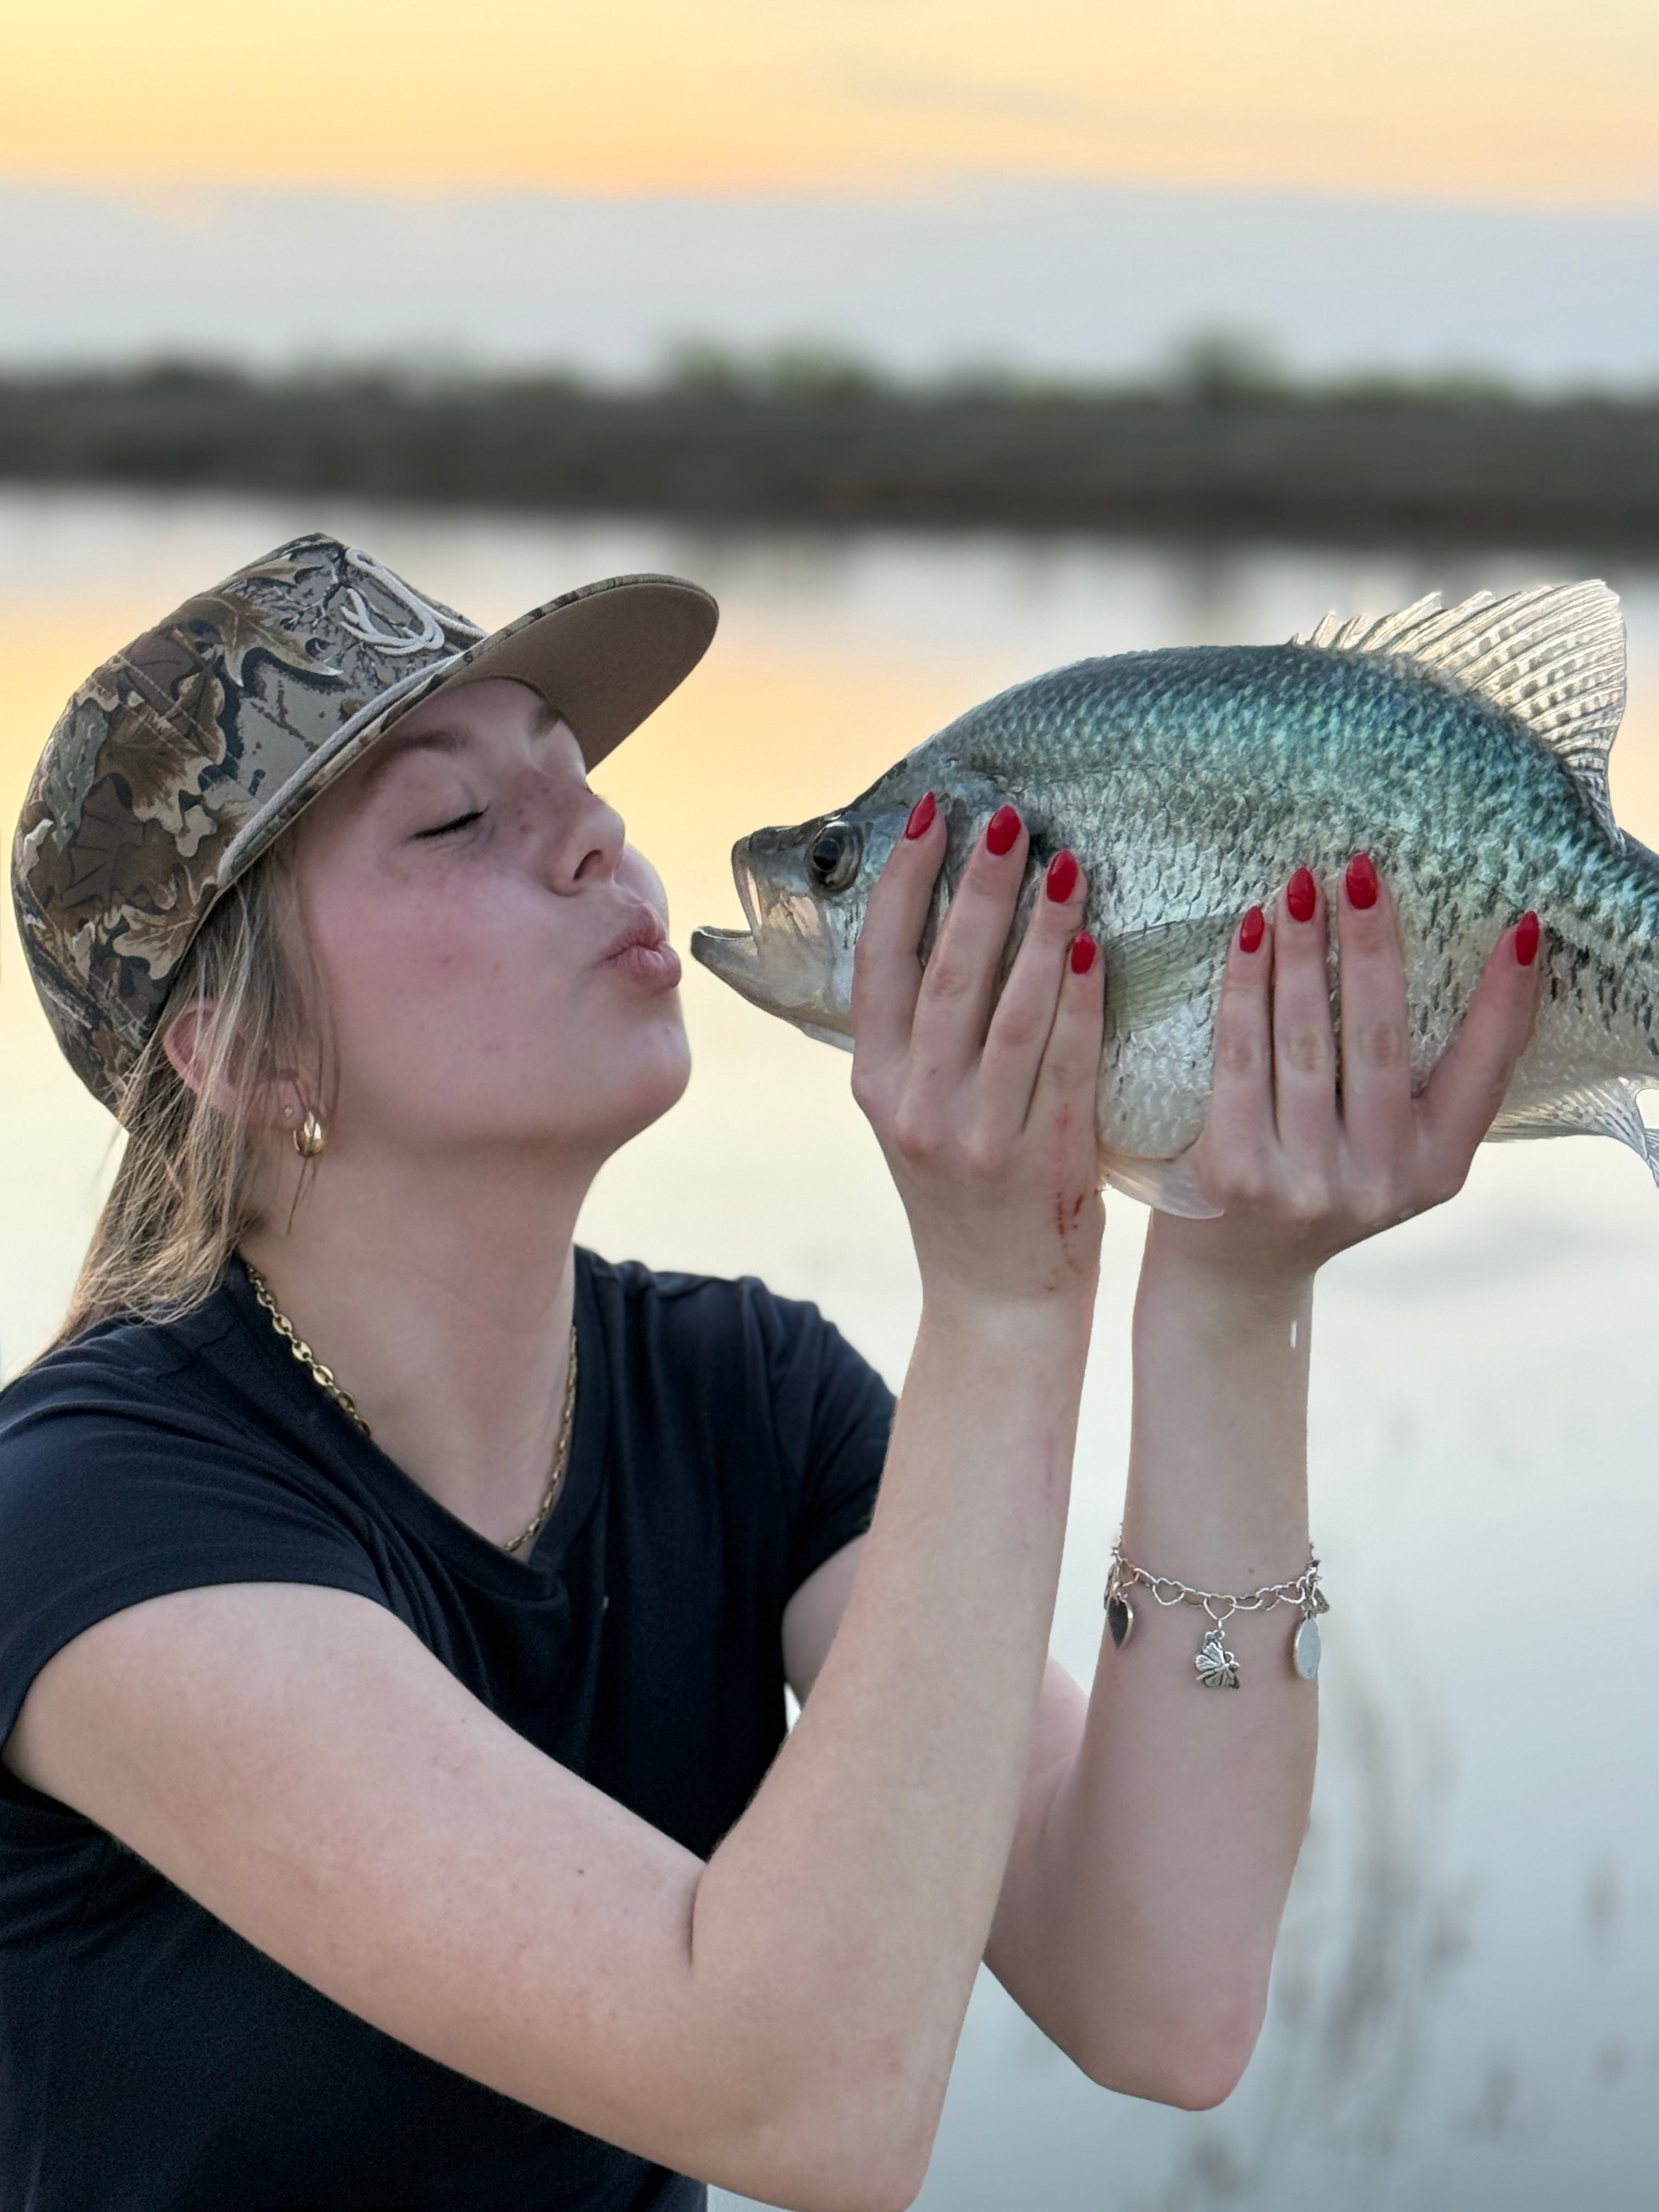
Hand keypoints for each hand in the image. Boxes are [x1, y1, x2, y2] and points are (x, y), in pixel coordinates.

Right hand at [851, 799, 1106, 1314]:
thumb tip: (947, 919)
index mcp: (876, 1083)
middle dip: (977, 887)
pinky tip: (1095, 948)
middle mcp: (916, 1106)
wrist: (996, 1301)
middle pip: (946, 974)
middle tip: (1009, 818)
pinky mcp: (1041, 1158)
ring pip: (1008, 1012)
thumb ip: (922, 1037)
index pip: (881, 963)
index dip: (904, 883)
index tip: (933, 815)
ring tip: (1065, 865)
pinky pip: (1063, 1062)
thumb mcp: (916, 1114)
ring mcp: (976, 1136)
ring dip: (1039, 931)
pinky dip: (1078, 1001)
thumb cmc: (965, 1191)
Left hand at [1177, 858, 1541, 1287]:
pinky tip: (1244, 937)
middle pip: (1382, 1039)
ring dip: (1300, 952)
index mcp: (1436, 1168)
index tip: (1521, 924)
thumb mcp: (1388, 1152)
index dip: (1506, 999)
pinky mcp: (1237, 1172)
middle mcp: (1380, 1179)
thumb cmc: (1314, 1186)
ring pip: (1307, 1041)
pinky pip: (1242, 1058)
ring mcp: (1308, 1180)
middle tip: (1363, 870)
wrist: (1231, 1276)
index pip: (1486, 1072)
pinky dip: (1244, 988)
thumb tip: (1444, 965)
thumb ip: (1416, 1087)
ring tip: (1297, 885)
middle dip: (1371, 945)